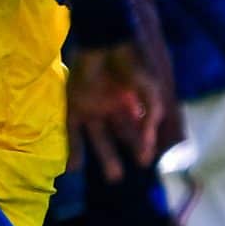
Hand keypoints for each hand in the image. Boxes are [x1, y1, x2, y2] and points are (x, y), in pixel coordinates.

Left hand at [66, 44, 161, 183]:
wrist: (106, 45)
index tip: (145, 162)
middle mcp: (110, 111)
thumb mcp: (149, 91)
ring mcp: (92, 110)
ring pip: (97, 139)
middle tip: (119, 179)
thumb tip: (148, 140)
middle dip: (118, 157)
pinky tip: (74, 168)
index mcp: (129, 106)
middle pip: (116, 139)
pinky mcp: (74, 107)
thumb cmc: (131, 66)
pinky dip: (74, 149)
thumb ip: (152, 115)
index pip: (135, 132)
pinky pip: (72, 132)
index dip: (140, 147)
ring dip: (103, 157)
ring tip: (113, 177)